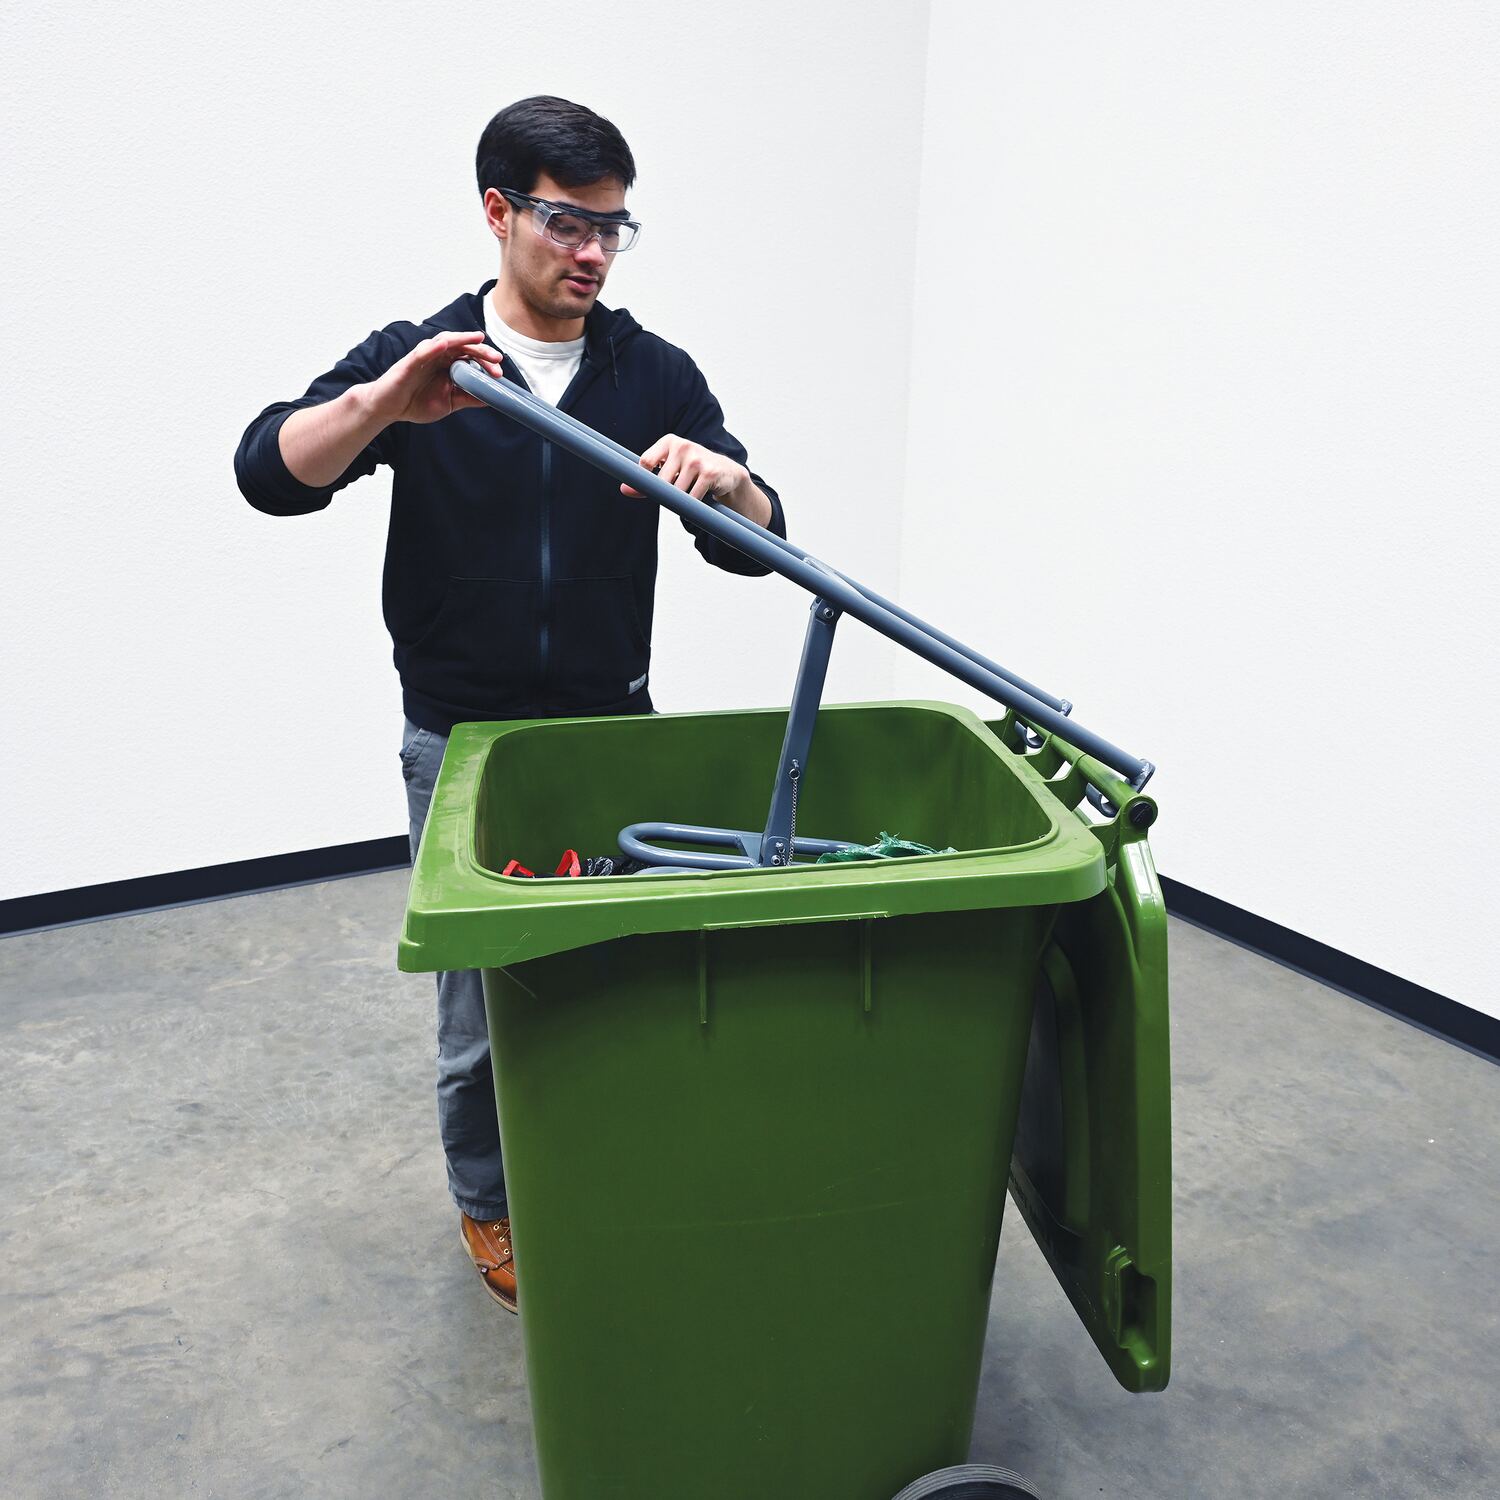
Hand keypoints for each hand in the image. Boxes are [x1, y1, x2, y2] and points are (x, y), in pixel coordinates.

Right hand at [364, 331, 504, 424]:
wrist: (389, 408)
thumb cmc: (415, 402)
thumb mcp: (449, 403)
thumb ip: (468, 398)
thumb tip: (492, 398)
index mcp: (448, 365)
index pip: (471, 358)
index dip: (486, 363)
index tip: (499, 374)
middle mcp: (438, 357)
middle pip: (463, 347)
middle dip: (481, 351)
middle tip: (496, 359)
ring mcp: (424, 357)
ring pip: (445, 342)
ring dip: (462, 340)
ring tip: (477, 338)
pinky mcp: (409, 362)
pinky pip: (422, 352)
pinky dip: (434, 347)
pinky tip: (445, 344)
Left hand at [622, 434, 748, 503]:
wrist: (726, 472)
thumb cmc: (692, 472)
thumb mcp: (669, 471)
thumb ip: (646, 481)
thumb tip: (624, 489)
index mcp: (669, 441)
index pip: (645, 462)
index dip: (646, 479)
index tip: (653, 486)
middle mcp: (682, 446)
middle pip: (661, 481)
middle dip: (666, 493)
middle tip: (676, 492)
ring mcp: (697, 459)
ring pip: (677, 491)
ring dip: (681, 499)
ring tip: (689, 492)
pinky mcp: (709, 472)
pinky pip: (692, 497)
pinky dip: (693, 503)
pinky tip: (699, 496)